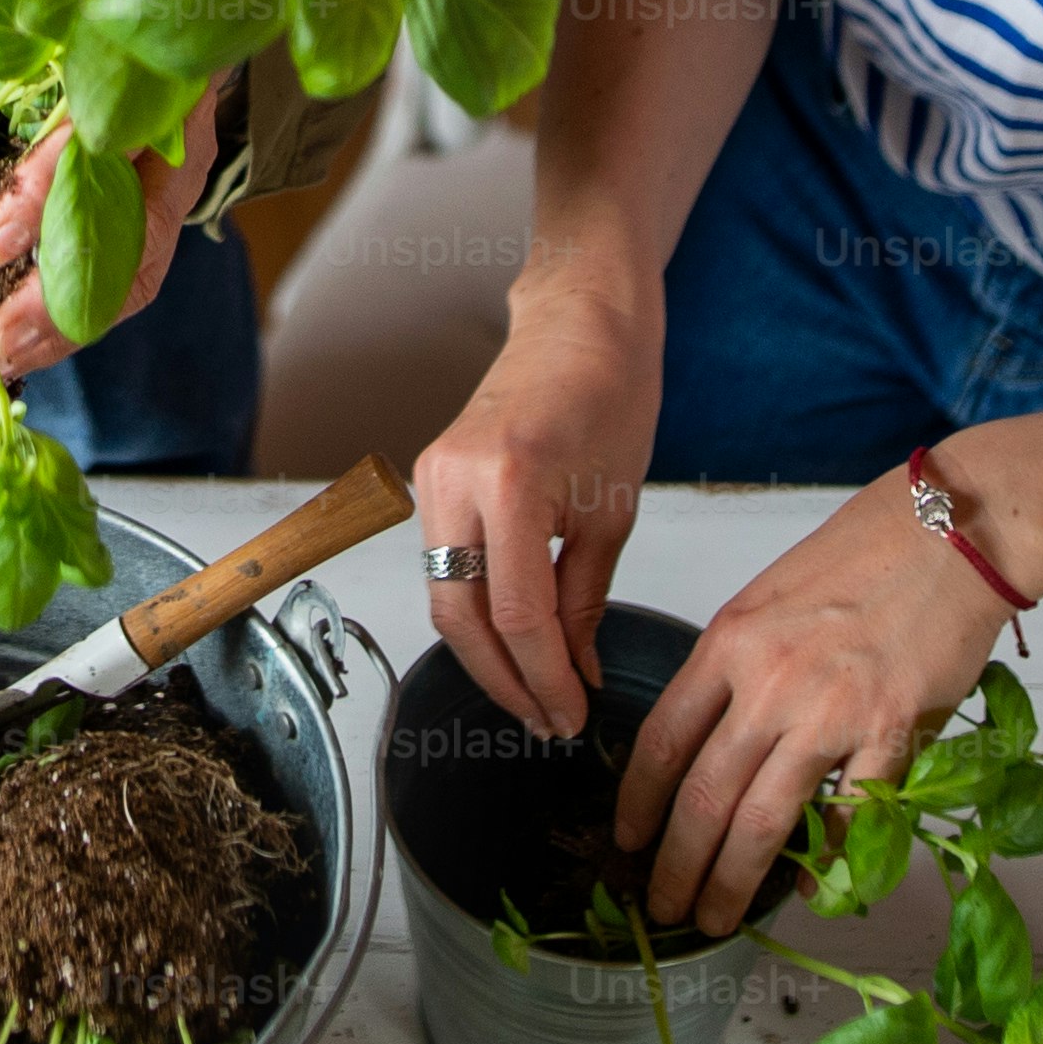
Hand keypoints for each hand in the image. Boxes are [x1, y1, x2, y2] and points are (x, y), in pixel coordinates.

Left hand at [0, 0, 223, 378]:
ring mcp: (177, 176)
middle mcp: (167, 133)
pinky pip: (133, 274)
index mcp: (127, 68)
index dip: (45, 195)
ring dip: (73, 326)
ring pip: (139, 269)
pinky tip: (30, 346)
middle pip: (130, 233)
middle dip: (62, 300)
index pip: (91, 140)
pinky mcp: (167, 206)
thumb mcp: (7, 3)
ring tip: (6, 365)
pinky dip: (82, 315)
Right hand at [414, 290, 660, 744]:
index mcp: (509, 482)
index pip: (515, 613)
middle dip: (504, 680)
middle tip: (547, 720)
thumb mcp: (612, 512)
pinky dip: (476, 609)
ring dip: (486, 652)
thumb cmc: (610, 393)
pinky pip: (444, 563)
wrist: (580, 323)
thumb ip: (583, 600)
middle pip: (460, 616)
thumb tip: (573, 671)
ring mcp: (432, 476)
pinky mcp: (431, 477)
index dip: (543, 677)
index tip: (570, 715)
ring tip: (535, 693)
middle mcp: (454, 479)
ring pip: (443, 595)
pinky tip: (514, 640)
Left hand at [610, 479, 1009, 932]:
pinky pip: (850, 813)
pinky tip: (811, 888)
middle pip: (703, 794)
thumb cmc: (864, 554)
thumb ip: (739, 665)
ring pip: (763, 818)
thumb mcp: (770, 597)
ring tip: (715, 915)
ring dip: (732, 878)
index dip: (639, 801)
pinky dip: (828, 858)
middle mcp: (769, 681)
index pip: (664, 739)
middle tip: (663, 906)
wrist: (949, 533)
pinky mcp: (892, 730)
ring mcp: (831, 710)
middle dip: (676, 863)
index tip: (627, 838)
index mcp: (729, 643)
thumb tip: (716, 735)